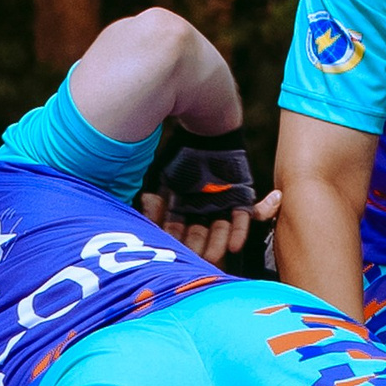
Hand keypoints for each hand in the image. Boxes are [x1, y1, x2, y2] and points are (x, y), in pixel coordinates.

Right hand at [140, 126, 279, 264]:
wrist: (205, 126)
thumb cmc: (179, 152)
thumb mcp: (160, 177)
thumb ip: (150, 201)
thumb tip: (142, 216)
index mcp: (179, 206)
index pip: (176, 232)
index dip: (174, 243)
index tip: (172, 256)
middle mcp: (200, 208)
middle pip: (199, 235)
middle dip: (196, 247)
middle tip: (194, 260)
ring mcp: (221, 203)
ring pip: (220, 229)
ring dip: (217, 242)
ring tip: (214, 255)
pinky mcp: (240, 196)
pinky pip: (243, 217)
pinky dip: (239, 230)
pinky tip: (235, 245)